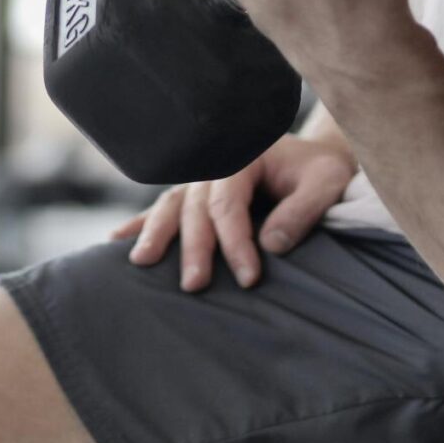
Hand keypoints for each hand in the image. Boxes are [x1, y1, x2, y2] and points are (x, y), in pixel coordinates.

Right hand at [110, 133, 359, 291]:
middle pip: (196, 208)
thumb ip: (302, 211)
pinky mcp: (195, 196)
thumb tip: (271, 245)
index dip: (235, 242)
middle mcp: (215, 167)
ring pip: (172, 206)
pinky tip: (117, 240)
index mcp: (244, 156)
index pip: (230, 204)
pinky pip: (165, 209)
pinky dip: (141, 224)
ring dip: (155, 234)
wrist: (315, 160)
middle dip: (193, 247)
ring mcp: (201, 181)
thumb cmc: (321, 172)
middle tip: (194, 285)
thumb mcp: (326, 183)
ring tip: (141, 262)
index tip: (249, 278)